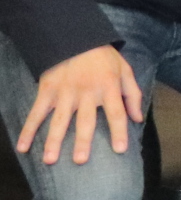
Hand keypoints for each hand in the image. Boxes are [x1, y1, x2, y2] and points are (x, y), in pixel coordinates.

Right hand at [13, 44, 142, 165]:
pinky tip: (23, 147)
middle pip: (85, 121)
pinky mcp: (47, 91)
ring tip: (50, 161)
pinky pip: (36, 113)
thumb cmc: (103, 57)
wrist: (75, 37)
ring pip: (59, 120)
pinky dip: (28, 130)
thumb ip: (133, 94)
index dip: (118, 131)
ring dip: (53, 141)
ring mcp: (65, 93)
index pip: (116, 113)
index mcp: (108, 88)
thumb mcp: (125, 70)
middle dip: (83, 142)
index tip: (120, 150)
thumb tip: (138, 119)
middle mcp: (86, 93)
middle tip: (80, 161)